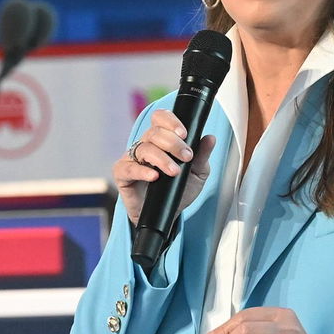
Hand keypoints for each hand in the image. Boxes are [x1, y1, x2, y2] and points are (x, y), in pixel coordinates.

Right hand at [114, 108, 215, 225]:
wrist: (166, 215)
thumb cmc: (179, 190)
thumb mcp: (197, 173)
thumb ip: (202, 155)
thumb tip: (210, 138)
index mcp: (162, 139)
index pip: (160, 118)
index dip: (170, 121)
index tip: (184, 133)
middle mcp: (145, 145)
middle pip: (154, 133)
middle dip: (174, 143)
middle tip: (187, 157)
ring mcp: (132, 158)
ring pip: (144, 148)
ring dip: (162, 158)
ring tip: (175, 171)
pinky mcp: (123, 174)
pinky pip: (129, 168)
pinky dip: (142, 171)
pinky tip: (154, 176)